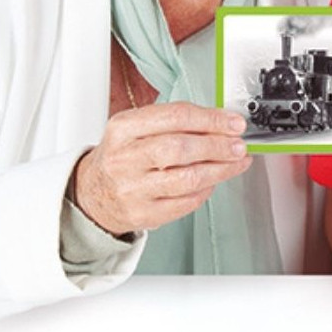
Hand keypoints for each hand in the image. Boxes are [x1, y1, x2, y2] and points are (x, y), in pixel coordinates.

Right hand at [72, 102, 250, 235]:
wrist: (92, 194)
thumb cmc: (123, 156)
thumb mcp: (135, 129)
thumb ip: (172, 122)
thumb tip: (221, 122)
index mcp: (123, 128)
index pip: (175, 117)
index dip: (211, 119)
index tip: (234, 123)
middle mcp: (124, 158)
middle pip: (181, 148)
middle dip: (218, 145)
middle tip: (239, 145)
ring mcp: (132, 189)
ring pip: (187, 178)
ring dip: (220, 169)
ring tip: (236, 162)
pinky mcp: (143, 214)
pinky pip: (185, 203)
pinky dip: (206, 191)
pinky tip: (214, 181)